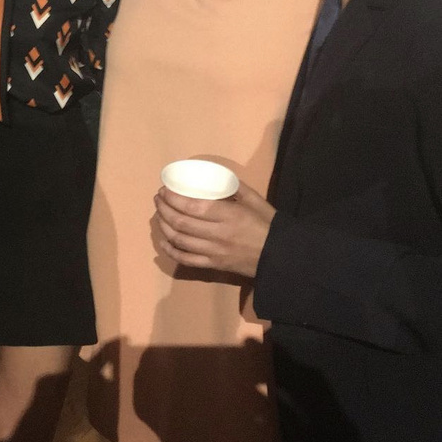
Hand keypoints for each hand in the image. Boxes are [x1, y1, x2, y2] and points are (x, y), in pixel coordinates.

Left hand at [154, 182, 276, 277]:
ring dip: (163, 226)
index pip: (192, 206)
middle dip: (164, 209)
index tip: (164, 189)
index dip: (173, 197)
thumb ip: (234, 186)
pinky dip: (170, 250)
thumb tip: (214, 175)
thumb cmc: (268, 225)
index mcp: (228, 215)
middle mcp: (218, 234)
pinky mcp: (213, 266)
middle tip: (158, 199)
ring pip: (179, 240)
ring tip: (159, 214)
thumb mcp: (254, 199)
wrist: (282, 257)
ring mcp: (214, 252)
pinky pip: (186, 260)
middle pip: (181, 222)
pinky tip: (163, 241)